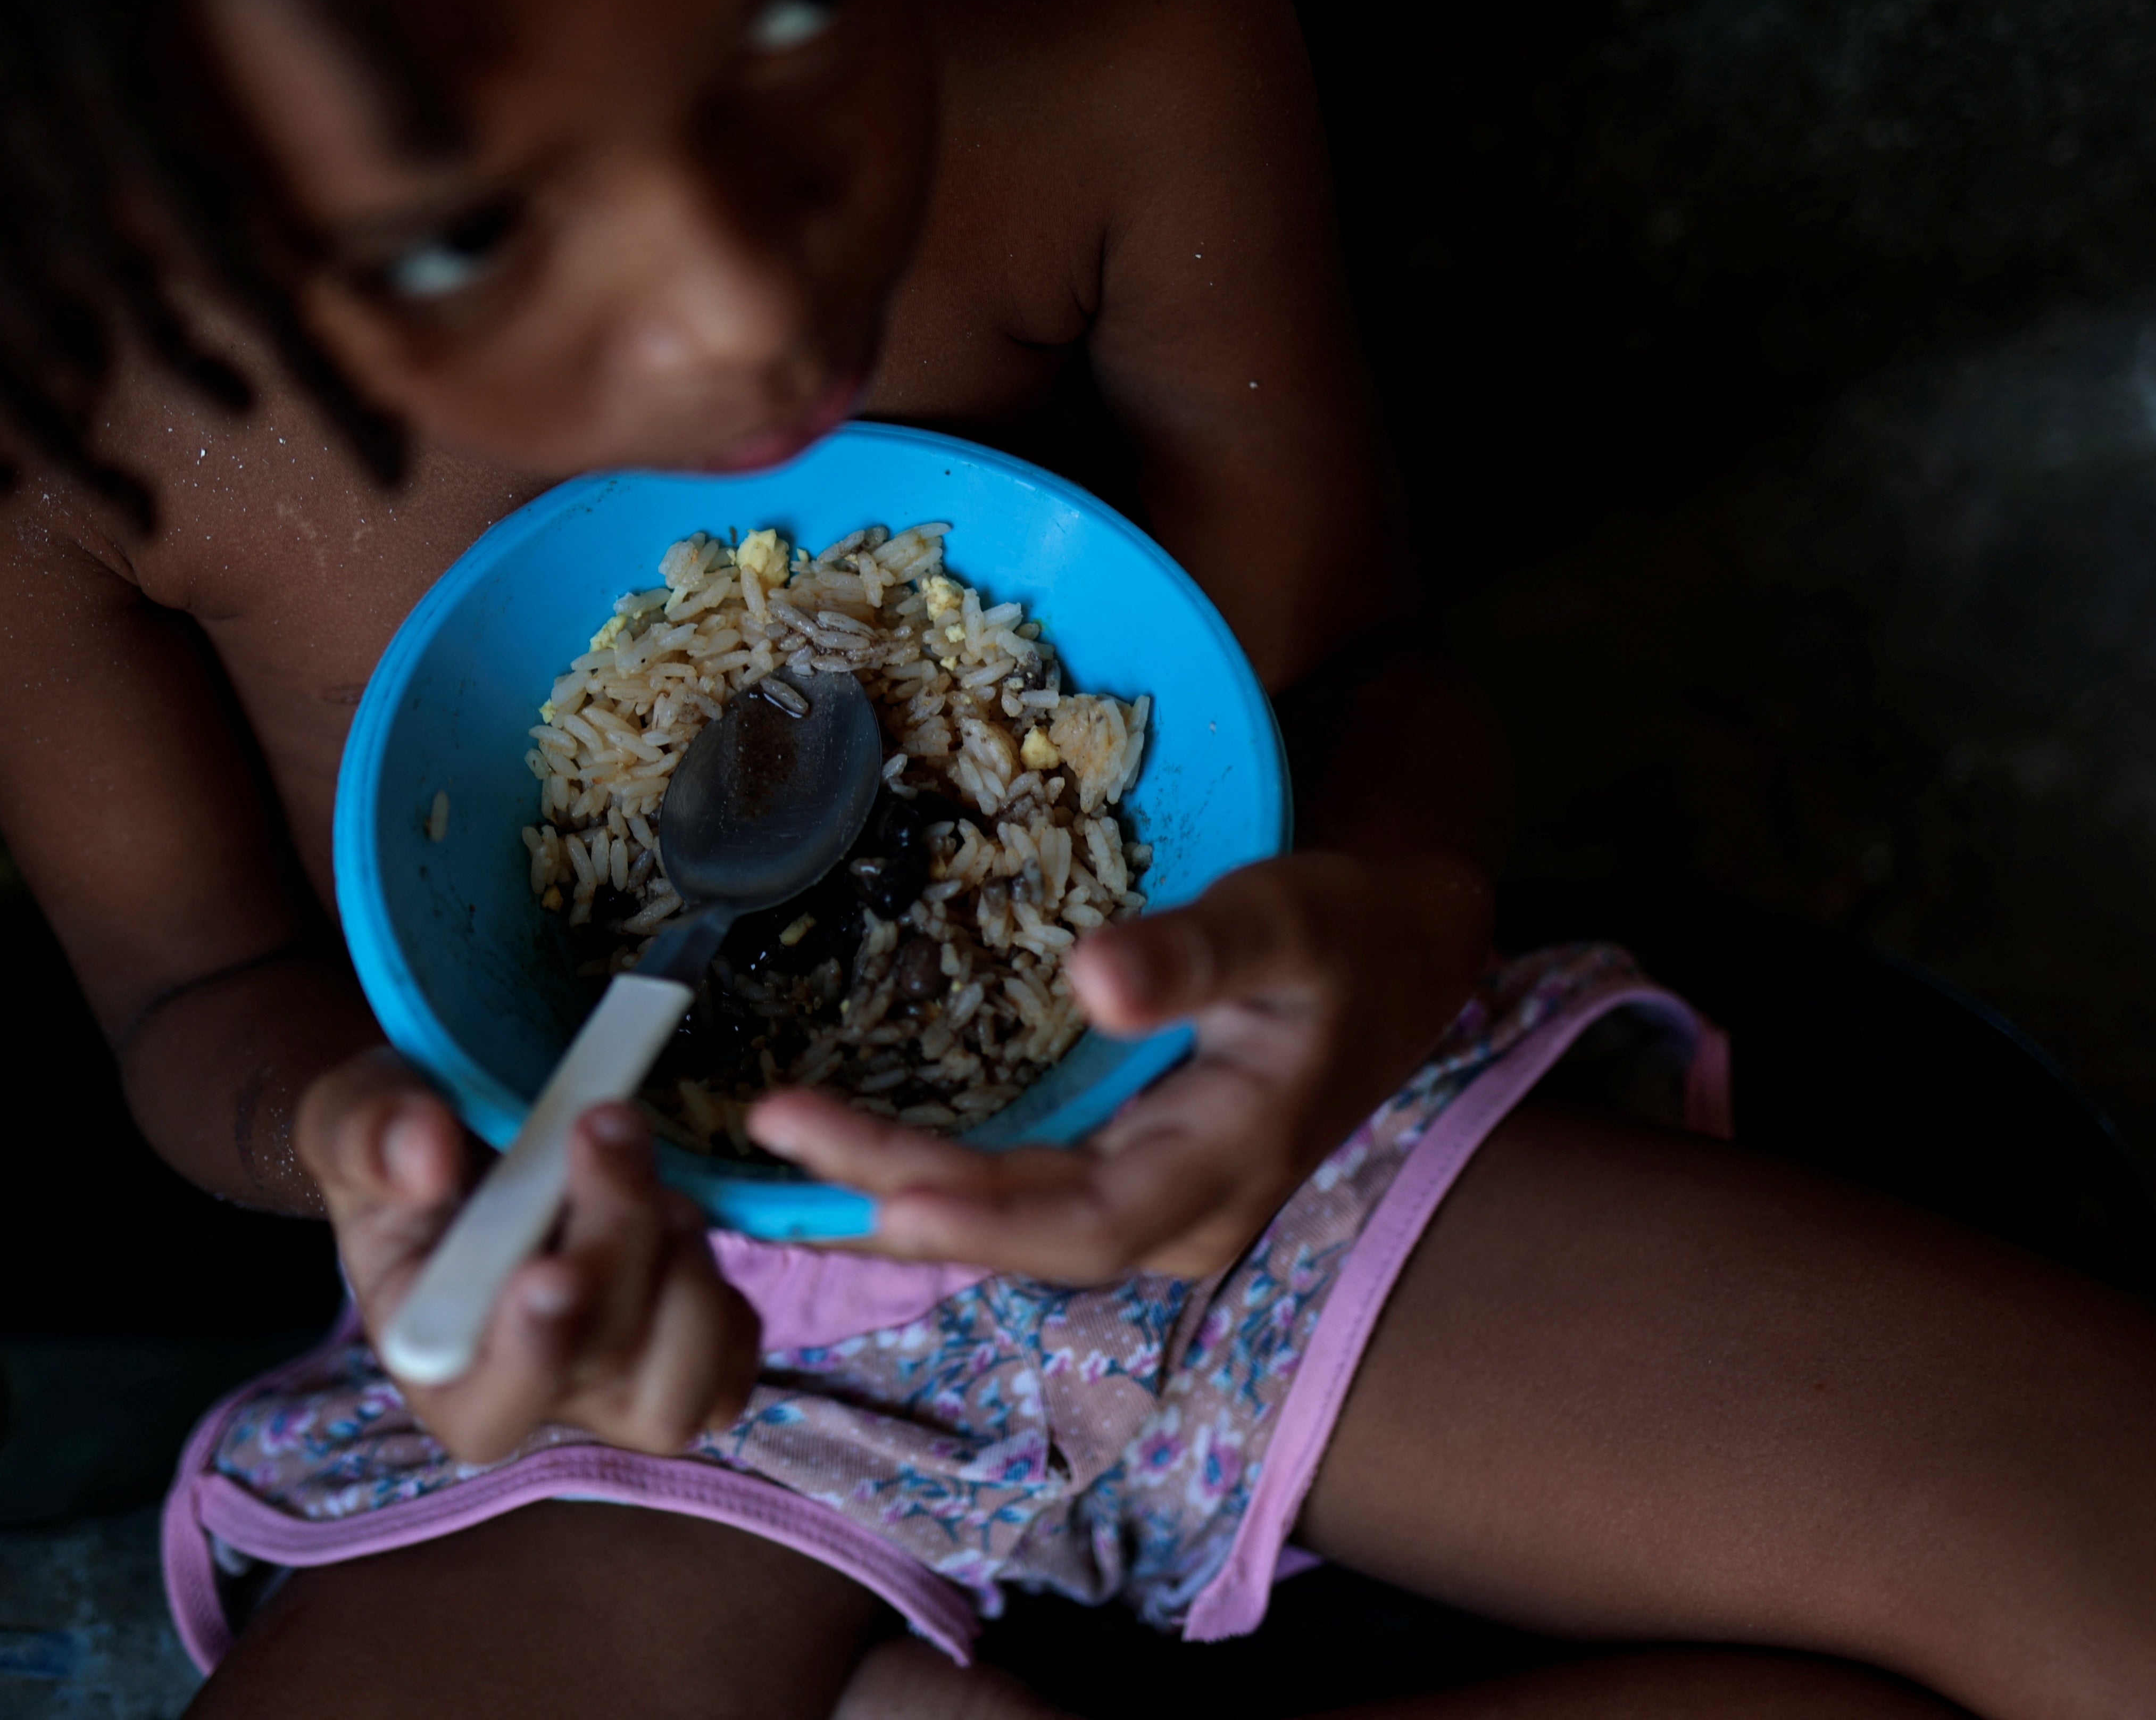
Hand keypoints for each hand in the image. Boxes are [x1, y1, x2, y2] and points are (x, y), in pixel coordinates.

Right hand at [298, 1050, 763, 1464]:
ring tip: (646, 1171)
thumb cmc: (402, 1147)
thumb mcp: (354, 1118)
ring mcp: (613, 1377)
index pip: (485, 1410)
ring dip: (680, 1262)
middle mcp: (532, 1389)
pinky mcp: (678, 1344)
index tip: (551, 1273)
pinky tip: (682, 1217)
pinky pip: (735, 1351)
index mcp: (436, 1363)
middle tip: (603, 1127)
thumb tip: (421, 1155)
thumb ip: (366, 1135)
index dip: (529, 1357)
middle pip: (603, 1370)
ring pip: (683, 1380)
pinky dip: (727, 1289)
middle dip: (616, 1238)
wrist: (466, 1141)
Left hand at [748, 850, 1488, 1283]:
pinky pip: (1003, 1194)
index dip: (979, 1212)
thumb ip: (1200, 952)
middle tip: (766, 1147)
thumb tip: (1094, 980)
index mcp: (1222, 1167)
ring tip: (757, 1173)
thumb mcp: (1291, 923)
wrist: (1398, 961)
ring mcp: (1143, 1202)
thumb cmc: (1348, 935)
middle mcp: (1176, 1214)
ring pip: (999, 1223)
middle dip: (890, 1200)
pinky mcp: (1114, 1173)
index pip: (1082, 1220)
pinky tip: (830, 1157)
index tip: (874, 1187)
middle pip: (1017, 1232)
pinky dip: (918, 1179)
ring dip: (883, 1200)